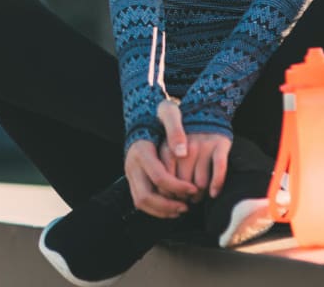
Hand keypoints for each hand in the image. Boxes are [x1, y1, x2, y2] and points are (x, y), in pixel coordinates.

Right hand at [122, 98, 204, 218]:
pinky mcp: (132, 179)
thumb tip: (181, 153)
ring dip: (162, 210)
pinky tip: (172, 207)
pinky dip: (156, 209)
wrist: (141, 115)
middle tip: (187, 206)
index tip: (194, 189)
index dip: (178, 186)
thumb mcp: (169, 112)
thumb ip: (175, 129)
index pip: (159, 177)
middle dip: (168, 205)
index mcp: (142, 151)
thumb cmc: (158, 115)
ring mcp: (130, 173)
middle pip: (146, 196)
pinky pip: (140, 201)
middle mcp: (132, 165)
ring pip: (141, 202)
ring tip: (182, 209)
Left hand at [155, 100, 230, 200]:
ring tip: (200, 195)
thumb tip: (169, 186)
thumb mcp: (166, 144)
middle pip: (184, 184)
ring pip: (202, 182)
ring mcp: (204, 146)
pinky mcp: (220, 145)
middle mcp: (186, 147)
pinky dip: (217, 184)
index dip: (171, 193)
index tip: (174, 197)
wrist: (205, 109)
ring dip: (201, 194)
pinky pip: (219, 170)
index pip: (167, 179)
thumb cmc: (183, 134)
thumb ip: (164, 164)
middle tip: (188, 199)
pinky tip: (214, 193)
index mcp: (169, 148)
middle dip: (186, 196)